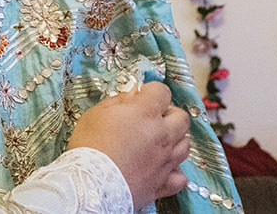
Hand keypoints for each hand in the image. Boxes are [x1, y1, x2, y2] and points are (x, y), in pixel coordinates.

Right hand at [66, 82, 190, 209]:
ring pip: (186, 144)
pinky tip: (162, 166)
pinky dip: (174, 170)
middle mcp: (162, 135)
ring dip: (175, 139)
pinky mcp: (164, 182)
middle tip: (153, 117)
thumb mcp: (96, 114)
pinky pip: (181, 175)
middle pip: (182, 117)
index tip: (142, 96)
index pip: (162, 92)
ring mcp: (166, 160)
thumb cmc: (90, 148)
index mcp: (145, 113)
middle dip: (170, 114)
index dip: (151, 91)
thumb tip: (133, 93)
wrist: (92, 184)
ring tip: (157, 141)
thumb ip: (118, 100)